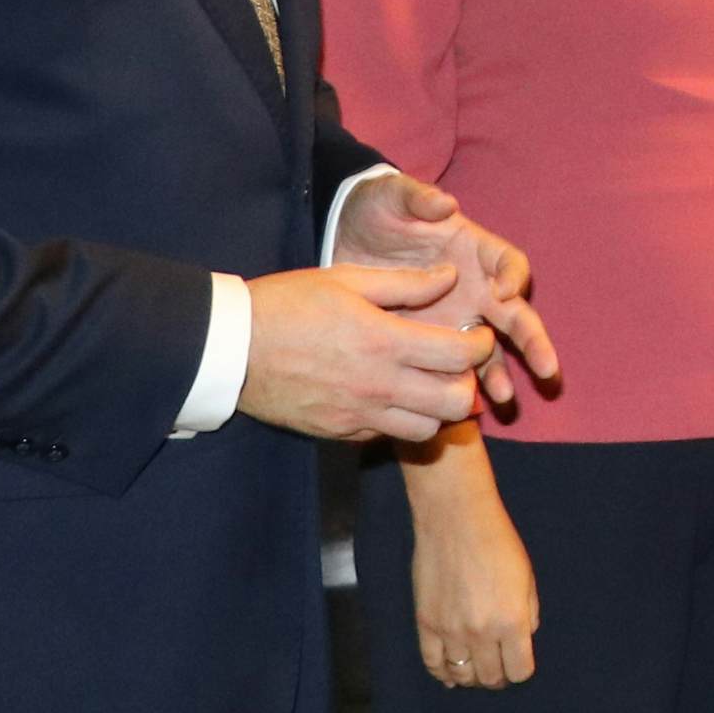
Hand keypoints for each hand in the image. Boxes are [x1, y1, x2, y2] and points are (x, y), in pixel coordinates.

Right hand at [236, 263, 496, 444]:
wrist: (233, 349)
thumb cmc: (288, 303)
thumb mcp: (347, 279)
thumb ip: (405, 283)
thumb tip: (450, 276)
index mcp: (383, 342)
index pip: (458, 356)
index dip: (480, 344)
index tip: (477, 333)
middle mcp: (377, 387)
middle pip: (455, 404)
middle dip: (469, 381)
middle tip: (457, 360)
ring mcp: (358, 417)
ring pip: (427, 430)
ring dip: (439, 407)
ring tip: (428, 379)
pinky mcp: (340, 434)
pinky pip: (388, 436)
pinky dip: (403, 420)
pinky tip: (392, 394)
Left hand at [333, 173, 558, 410]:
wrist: (345, 238)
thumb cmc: (378, 211)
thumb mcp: (393, 198)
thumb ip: (417, 198)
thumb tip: (446, 204)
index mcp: (473, 249)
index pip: (510, 264)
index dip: (513, 278)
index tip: (503, 294)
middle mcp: (475, 287)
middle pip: (515, 315)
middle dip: (533, 340)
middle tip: (546, 367)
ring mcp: (457, 316)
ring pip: (491, 348)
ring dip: (500, 372)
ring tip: (503, 398)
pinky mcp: (433, 339)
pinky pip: (457, 366)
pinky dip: (464, 385)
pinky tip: (465, 407)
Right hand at [404, 430, 538, 689]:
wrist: (455, 517)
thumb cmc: (497, 541)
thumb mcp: (527, 577)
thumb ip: (529, 614)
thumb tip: (523, 639)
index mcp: (512, 621)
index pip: (519, 672)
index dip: (520, 669)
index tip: (517, 661)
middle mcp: (482, 633)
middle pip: (490, 678)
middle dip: (497, 676)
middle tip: (496, 664)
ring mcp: (451, 631)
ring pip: (462, 675)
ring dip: (471, 676)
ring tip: (475, 666)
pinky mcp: (426, 623)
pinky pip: (433, 663)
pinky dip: (443, 673)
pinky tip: (449, 673)